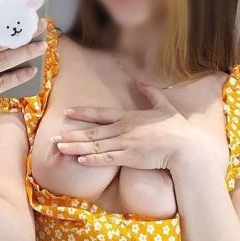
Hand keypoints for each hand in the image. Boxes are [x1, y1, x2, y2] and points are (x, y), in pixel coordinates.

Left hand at [52, 80, 198, 170]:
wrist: (185, 147)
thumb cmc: (176, 128)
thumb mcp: (163, 106)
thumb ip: (150, 93)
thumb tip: (140, 80)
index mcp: (129, 117)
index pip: (100, 113)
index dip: (82, 113)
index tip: (67, 112)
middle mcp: (123, 130)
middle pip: (92, 132)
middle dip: (71, 134)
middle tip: (54, 137)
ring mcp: (125, 144)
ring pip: (95, 146)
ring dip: (76, 147)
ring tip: (59, 148)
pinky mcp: (130, 158)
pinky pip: (107, 159)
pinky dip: (92, 160)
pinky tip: (79, 160)